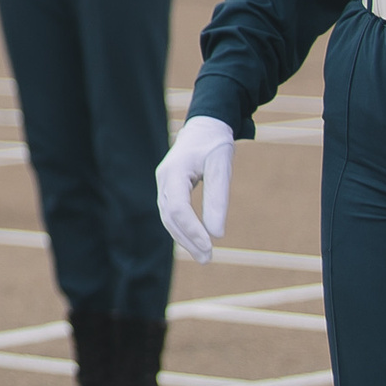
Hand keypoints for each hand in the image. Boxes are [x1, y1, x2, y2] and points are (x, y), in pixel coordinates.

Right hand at [155, 115, 237, 263]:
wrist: (205, 126)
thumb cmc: (214, 145)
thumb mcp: (221, 168)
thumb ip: (218, 199)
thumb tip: (217, 234)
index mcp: (174, 171)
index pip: (178, 208)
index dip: (192, 229)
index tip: (210, 246)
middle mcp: (164, 179)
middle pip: (170, 216)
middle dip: (188, 239)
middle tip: (208, 259)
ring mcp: (164, 184)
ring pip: (168, 217)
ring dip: (184, 238)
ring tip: (204, 256)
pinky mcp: (169, 188)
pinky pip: (171, 213)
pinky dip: (182, 229)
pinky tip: (195, 241)